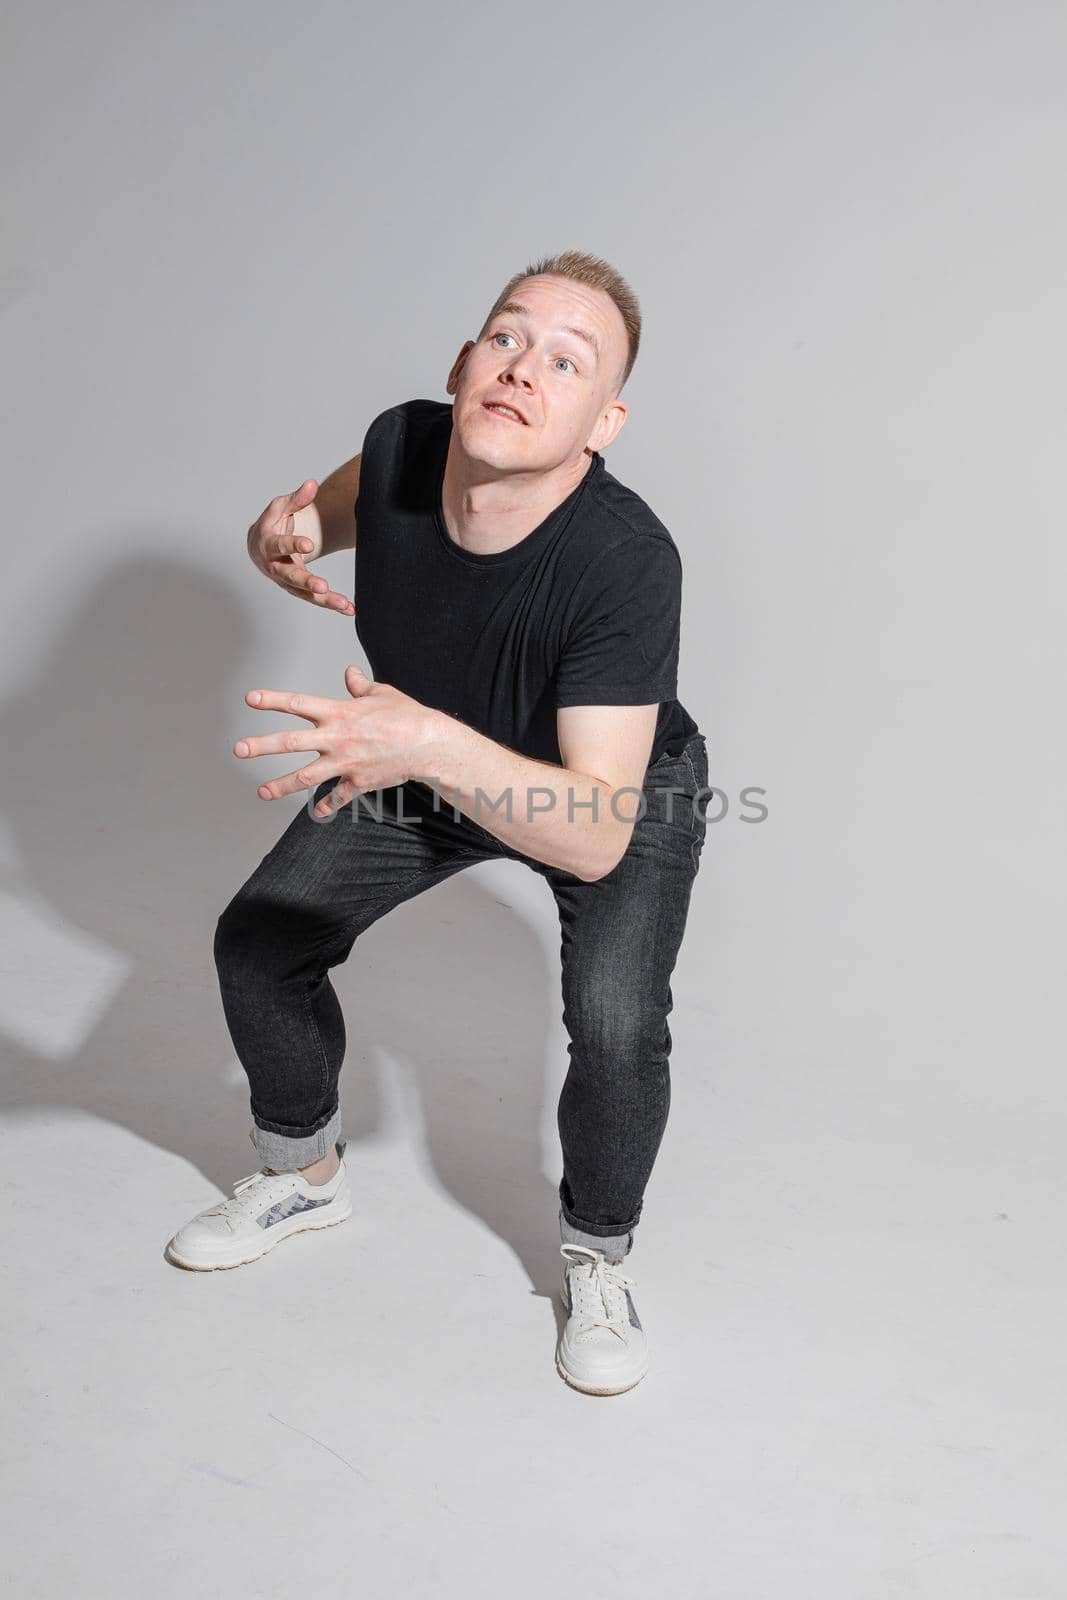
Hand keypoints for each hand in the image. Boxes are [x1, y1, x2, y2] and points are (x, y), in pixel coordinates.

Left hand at [233, 665, 435, 813]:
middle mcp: (337, 738)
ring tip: (261, 791)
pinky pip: (338, 797)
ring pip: (307, 776)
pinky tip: (317, 812)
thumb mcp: (382, 693)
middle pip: (291, 742)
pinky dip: (327, 806)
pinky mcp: (358, 781)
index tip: (249, 699)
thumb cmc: (407, 715)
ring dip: (282, 785)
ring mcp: (345, 762)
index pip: (298, 704)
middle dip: (262, 745)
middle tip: (238, 749)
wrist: (428, 744)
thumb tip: (349, 673)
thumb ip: (360, 686)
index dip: (272, 700)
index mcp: (339, 712)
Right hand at [246, 479, 354, 615]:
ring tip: (344, 604)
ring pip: (304, 593)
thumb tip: (312, 484)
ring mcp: (285, 580)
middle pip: (290, 576)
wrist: (260, 546)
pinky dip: (331, 604)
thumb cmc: (271, 524)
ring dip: (324, 600)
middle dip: (306, 582)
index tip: (308, 544)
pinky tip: (349, 609)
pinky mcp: (297, 589)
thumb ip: (297, 499)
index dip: (293, 545)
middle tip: (322, 587)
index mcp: (268, 543)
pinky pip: (313, 599)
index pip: (280, 545)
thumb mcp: (280, 508)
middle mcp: (274, 566)